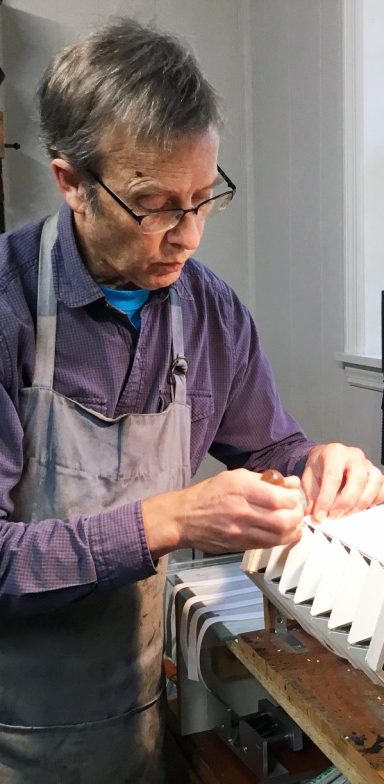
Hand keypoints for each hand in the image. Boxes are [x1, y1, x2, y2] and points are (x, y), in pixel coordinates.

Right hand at [142, 468, 303, 558]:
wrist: (184, 518)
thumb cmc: (208, 494)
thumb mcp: (235, 476)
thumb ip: (265, 479)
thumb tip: (291, 482)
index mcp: (241, 489)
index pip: (279, 498)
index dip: (294, 498)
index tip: (295, 495)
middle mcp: (242, 511)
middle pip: (283, 520)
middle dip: (297, 516)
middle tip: (298, 510)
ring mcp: (241, 532)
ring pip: (279, 537)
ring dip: (294, 530)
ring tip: (295, 522)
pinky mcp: (240, 546)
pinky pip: (269, 545)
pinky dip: (282, 539)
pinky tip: (284, 532)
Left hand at [301, 442, 383, 520]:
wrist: (325, 457)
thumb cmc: (319, 466)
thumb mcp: (308, 478)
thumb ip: (312, 496)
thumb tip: (314, 514)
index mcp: (335, 453)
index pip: (333, 477)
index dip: (326, 499)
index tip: (320, 515)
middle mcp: (354, 456)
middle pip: (358, 480)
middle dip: (346, 502)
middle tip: (334, 516)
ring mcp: (368, 464)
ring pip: (374, 483)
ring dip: (361, 503)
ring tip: (347, 513)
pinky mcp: (375, 475)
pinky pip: (382, 488)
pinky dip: (374, 500)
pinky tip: (360, 507)